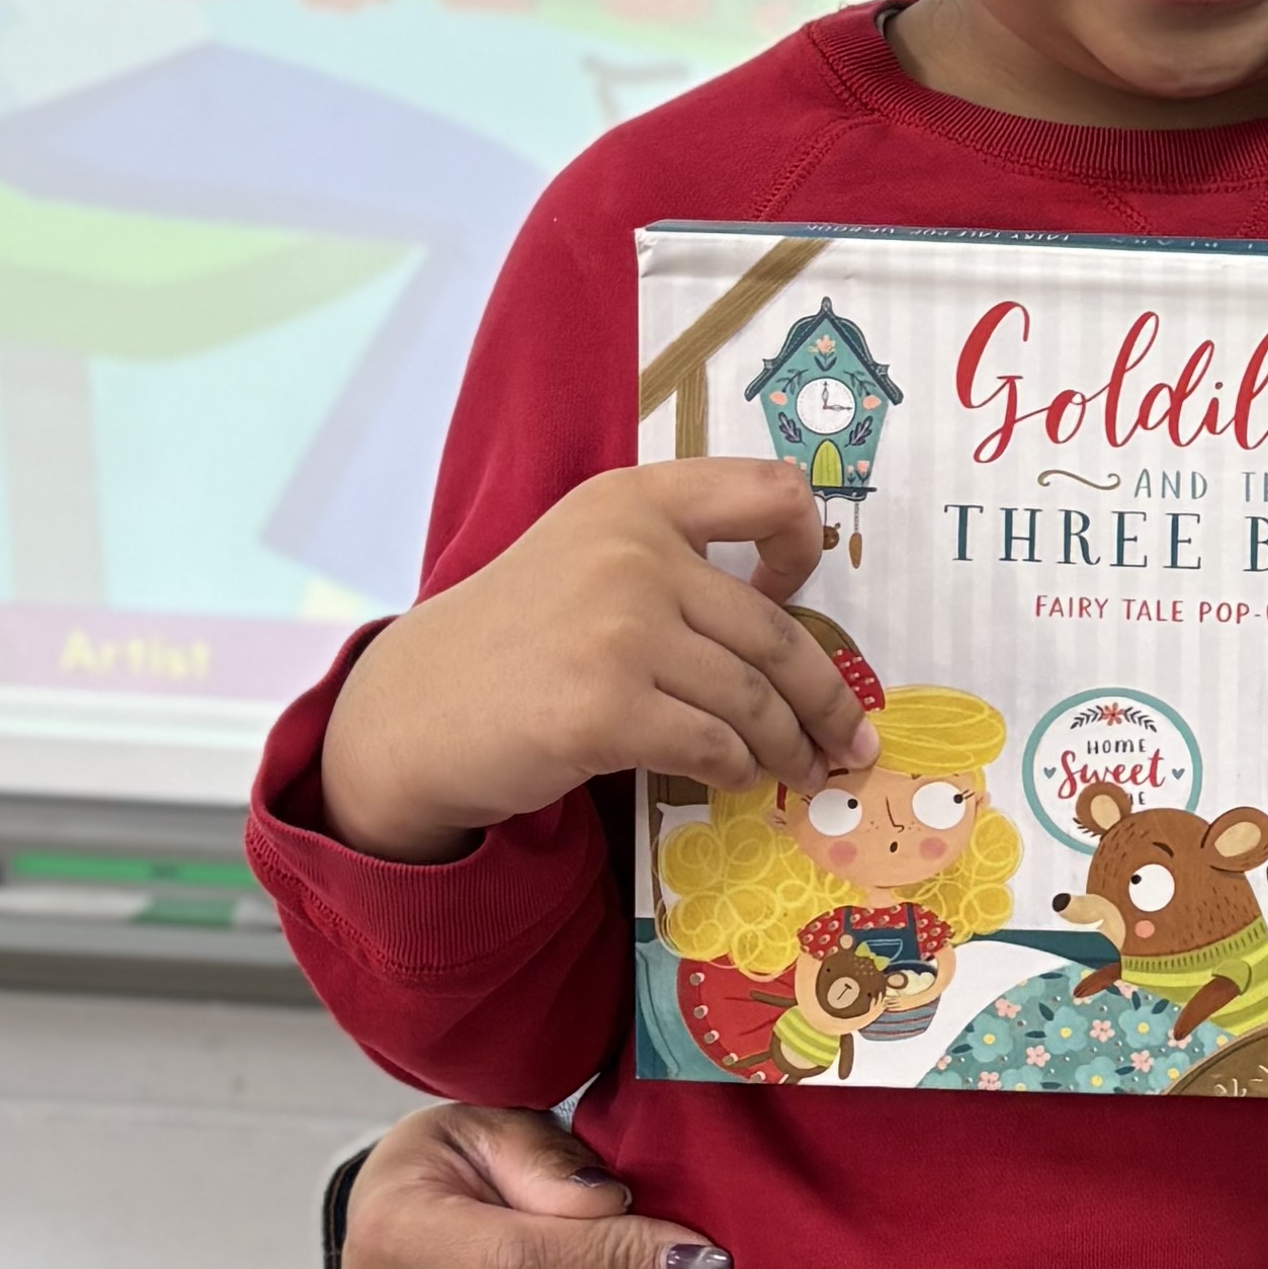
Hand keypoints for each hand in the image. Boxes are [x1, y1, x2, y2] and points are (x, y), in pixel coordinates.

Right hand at [317, 461, 876, 860]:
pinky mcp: (604, 710)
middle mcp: (631, 554)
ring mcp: (618, 632)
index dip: (805, 543)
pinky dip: (741, 769)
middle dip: (826, 697)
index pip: (769, 491)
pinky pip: (713, 746)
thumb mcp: (586, 556)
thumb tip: (795, 630)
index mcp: (633, 501)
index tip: (801, 592)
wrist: (416, 709)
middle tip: (851, 736)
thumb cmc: (517, 638)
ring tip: (806, 769)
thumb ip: (676, 561)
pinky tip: (743, 777)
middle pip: (776, 631)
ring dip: (790, 745)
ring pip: (752, 699)